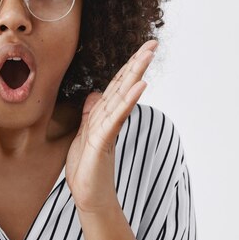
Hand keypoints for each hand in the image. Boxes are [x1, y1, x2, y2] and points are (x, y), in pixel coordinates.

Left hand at [66, 40, 157, 212]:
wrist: (88, 196)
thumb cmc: (87, 168)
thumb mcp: (84, 133)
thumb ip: (91, 113)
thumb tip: (96, 93)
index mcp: (104, 115)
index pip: (117, 85)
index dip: (128, 66)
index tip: (142, 48)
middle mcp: (109, 119)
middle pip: (124, 86)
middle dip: (137, 63)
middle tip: (154, 43)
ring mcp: (108, 129)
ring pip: (123, 96)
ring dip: (135, 75)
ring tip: (148, 55)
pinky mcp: (104, 140)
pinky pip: (116, 117)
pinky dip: (127, 100)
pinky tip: (140, 85)